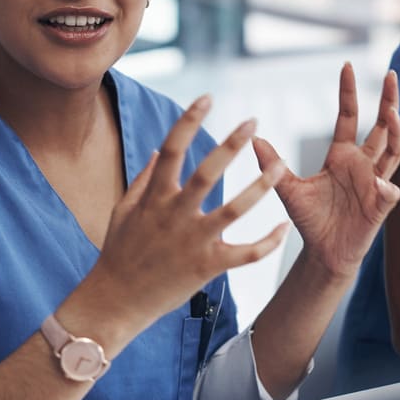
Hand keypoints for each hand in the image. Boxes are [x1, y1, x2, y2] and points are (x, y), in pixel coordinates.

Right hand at [89, 96, 288, 329]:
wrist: (116, 301)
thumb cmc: (118, 253)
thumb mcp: (123, 211)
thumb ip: (143, 179)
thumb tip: (158, 149)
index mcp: (154, 197)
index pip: (172, 149)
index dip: (188, 121)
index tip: (206, 98)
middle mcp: (175, 215)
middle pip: (207, 172)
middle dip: (231, 144)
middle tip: (252, 121)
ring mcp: (192, 241)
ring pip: (234, 210)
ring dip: (260, 186)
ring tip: (281, 166)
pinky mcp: (207, 267)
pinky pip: (245, 254)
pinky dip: (268, 242)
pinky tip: (284, 227)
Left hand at [252, 63, 399, 278]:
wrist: (323, 254)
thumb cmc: (310, 220)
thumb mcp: (288, 189)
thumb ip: (273, 166)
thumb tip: (253, 139)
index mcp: (342, 155)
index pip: (349, 116)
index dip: (349, 92)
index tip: (347, 65)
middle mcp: (363, 164)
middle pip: (383, 126)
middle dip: (389, 100)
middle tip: (391, 74)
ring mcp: (376, 183)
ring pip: (395, 151)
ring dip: (397, 132)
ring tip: (393, 114)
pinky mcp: (380, 207)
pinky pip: (389, 192)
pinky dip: (387, 187)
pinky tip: (381, 184)